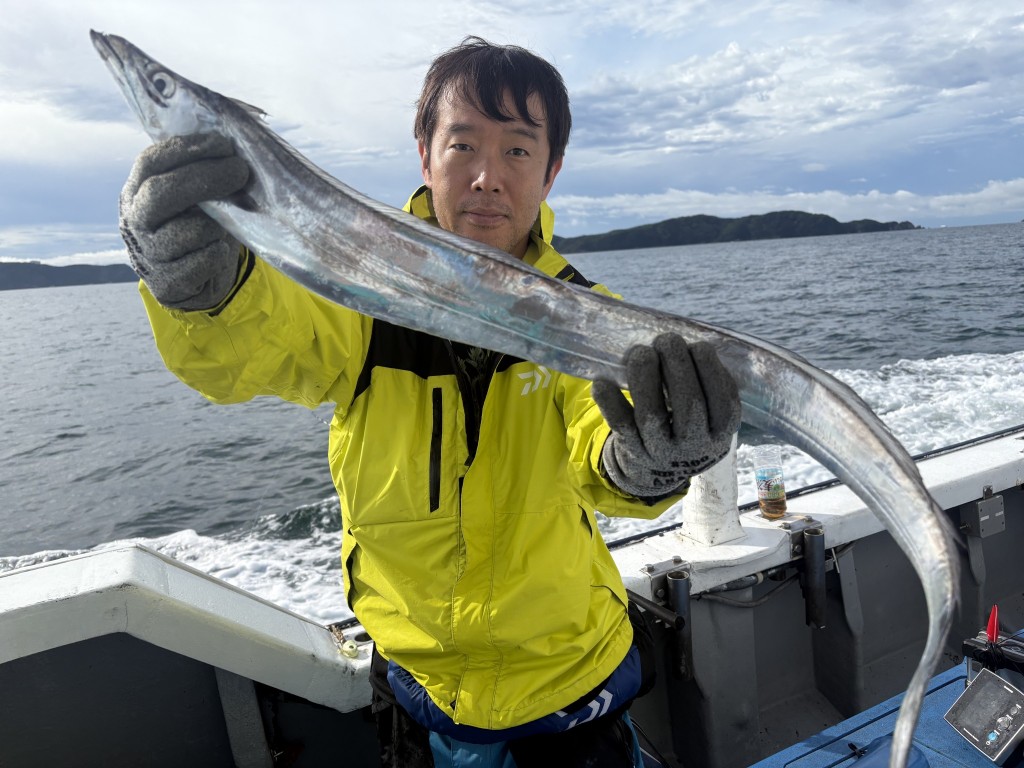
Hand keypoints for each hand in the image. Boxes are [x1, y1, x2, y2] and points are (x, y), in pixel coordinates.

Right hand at [119, 133, 249, 310]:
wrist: (193, 283)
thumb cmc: (196, 229)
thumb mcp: (191, 199)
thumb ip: (197, 176)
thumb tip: (231, 151)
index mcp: (135, 193)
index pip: (150, 163)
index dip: (186, 149)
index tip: (222, 144)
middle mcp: (134, 222)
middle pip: (161, 193)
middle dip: (204, 178)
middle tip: (240, 170)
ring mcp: (147, 255)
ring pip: (188, 231)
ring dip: (216, 224)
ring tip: (224, 225)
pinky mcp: (167, 284)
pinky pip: (204, 261)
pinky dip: (218, 253)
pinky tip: (218, 250)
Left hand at [592, 333, 740, 497]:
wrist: (660, 471)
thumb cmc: (688, 427)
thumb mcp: (711, 416)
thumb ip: (707, 386)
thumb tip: (686, 344)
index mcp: (720, 434)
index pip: (724, 404)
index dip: (712, 371)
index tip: (699, 346)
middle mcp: (693, 446)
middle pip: (688, 406)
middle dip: (678, 366)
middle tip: (668, 339)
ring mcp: (661, 452)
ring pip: (651, 416)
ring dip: (645, 378)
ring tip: (642, 352)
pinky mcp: (633, 451)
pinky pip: (620, 425)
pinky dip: (610, 401)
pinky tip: (603, 380)